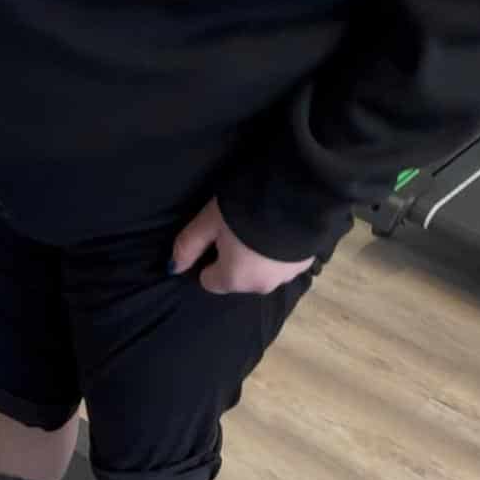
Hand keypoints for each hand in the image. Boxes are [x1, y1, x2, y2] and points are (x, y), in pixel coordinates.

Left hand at [171, 197, 314, 294]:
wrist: (301, 193)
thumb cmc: (246, 208)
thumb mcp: (209, 221)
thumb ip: (188, 246)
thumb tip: (172, 268)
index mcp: (233, 279)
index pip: (210, 281)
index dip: (210, 259)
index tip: (217, 238)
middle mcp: (260, 286)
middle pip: (237, 278)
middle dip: (236, 259)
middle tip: (240, 228)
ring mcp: (286, 277)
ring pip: (262, 272)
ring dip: (260, 257)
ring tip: (263, 228)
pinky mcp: (307, 263)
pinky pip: (284, 263)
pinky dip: (280, 252)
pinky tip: (282, 230)